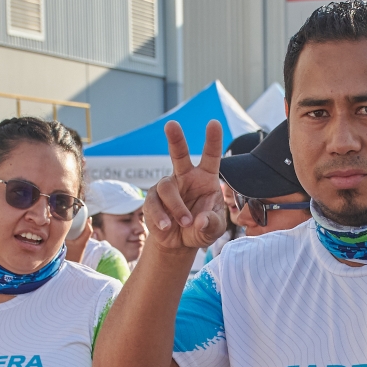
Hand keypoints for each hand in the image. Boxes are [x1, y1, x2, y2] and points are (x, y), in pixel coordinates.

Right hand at [146, 121, 226, 250]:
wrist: (179, 243)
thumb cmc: (201, 229)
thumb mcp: (214, 229)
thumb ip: (211, 224)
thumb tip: (200, 220)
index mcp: (205, 178)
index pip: (210, 156)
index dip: (213, 140)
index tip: (214, 123)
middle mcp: (185, 177)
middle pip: (179, 154)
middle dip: (175, 139)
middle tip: (171, 125)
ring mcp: (167, 187)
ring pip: (167, 188)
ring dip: (177, 207)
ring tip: (185, 224)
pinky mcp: (152, 200)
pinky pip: (153, 204)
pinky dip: (160, 217)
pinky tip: (166, 226)